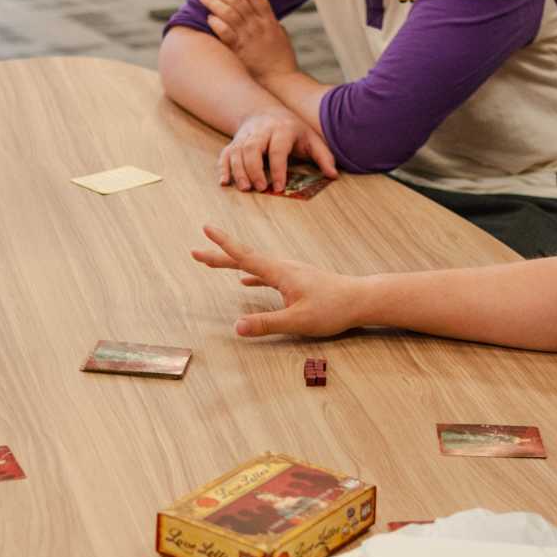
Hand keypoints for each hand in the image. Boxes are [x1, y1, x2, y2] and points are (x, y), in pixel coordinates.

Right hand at [191, 224, 364, 337]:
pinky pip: (266, 275)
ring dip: (233, 264)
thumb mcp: (297, 321)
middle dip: (219, 255)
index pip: (245, 256)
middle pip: (244, 258)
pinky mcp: (296, 281)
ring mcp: (290, 273)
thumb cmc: (332, 309)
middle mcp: (282, 268)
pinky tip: (245, 283)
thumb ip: (266, 324)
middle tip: (196, 253)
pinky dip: (251, 276)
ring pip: (254, 266)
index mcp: (280, 272)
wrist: (360, 299)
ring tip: (215, 263)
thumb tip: (236, 327)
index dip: (223, 244)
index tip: (206, 229)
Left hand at [201, 0, 297, 78]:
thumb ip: (270, 22)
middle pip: (237, 1)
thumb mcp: (280, 35)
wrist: (279, 80)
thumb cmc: (281, 59)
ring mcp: (248, 38)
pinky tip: (209, 18)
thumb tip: (263, 13)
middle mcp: (258, 26)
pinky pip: (225, 33)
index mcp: (269, 20)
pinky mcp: (238, 51)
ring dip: (214, 3)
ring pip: (228, 14)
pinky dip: (216, 24)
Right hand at [219, 107, 336, 192]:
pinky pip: (225, 154)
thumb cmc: (292, 130)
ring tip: (245, 188)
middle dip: (254, 169)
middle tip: (260, 189)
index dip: (277, 169)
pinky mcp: (234, 143)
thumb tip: (334, 175)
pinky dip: (223, 168)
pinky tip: (225, 182)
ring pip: (237, 152)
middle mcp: (261, 131)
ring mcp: (245, 136)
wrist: (265, 112)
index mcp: (282, 130)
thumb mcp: (311, 139)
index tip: (279, 187)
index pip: (277, 149)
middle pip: (252, 148)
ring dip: (239, 171)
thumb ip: (324, 157)